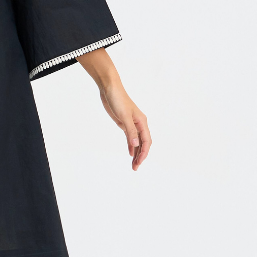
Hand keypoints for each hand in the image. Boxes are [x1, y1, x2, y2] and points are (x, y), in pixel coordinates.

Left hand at [76, 47, 150, 170]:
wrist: (110, 89)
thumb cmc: (118, 99)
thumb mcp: (123, 116)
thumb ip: (130, 131)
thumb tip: (135, 145)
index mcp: (142, 122)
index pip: (146, 141)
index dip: (144, 153)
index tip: (139, 163)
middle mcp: (139, 124)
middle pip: (143, 143)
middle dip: (141, 156)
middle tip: (135, 168)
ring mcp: (132, 124)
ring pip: (137, 141)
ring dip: (136, 153)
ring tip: (134, 165)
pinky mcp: (124, 123)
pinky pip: (130, 137)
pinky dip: (131, 146)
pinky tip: (130, 153)